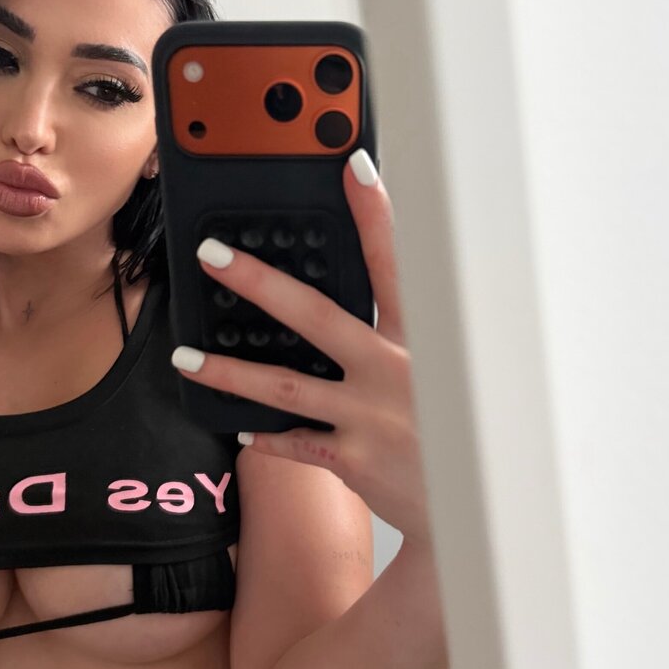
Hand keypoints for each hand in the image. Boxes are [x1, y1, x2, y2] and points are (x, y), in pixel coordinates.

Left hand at [169, 148, 432, 547]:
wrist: (481, 501)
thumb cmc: (462, 423)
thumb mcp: (453, 366)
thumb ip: (415, 329)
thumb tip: (380, 294)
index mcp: (421, 339)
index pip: (396, 264)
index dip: (375, 214)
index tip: (352, 168)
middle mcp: (393, 370)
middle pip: (316, 316)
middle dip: (260, 283)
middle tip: (215, 256)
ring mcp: (369, 416)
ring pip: (286, 387)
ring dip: (231, 372)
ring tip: (187, 358)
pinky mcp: (355, 460)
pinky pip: (297, 445)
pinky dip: (267, 439)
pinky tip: (242, 430)